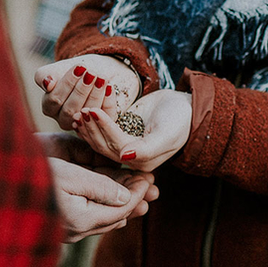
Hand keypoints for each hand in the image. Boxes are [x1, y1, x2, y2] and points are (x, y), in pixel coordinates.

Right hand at [35, 54, 140, 129]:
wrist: (97, 73)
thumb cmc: (74, 72)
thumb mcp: (57, 69)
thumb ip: (45, 75)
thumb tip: (47, 83)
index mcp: (50, 108)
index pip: (55, 99)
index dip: (67, 83)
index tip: (80, 67)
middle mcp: (65, 120)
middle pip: (70, 110)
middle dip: (82, 90)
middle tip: (92, 73)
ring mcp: (84, 124)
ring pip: (88, 115)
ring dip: (96, 95)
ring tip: (102, 77)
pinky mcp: (102, 123)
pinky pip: (106, 117)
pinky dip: (108, 102)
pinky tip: (110, 87)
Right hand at [47, 157, 156, 242]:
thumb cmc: (30, 174)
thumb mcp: (69, 175)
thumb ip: (99, 187)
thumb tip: (126, 196)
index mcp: (80, 219)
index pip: (120, 208)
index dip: (137, 192)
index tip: (149, 177)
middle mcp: (75, 228)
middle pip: (114, 215)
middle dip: (134, 198)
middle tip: (152, 186)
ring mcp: (67, 227)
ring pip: (103, 218)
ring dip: (122, 202)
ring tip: (139, 191)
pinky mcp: (60, 221)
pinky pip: (90, 218)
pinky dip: (105, 205)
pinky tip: (113, 197)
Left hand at [74, 90, 192, 171]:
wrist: (187, 106)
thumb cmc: (180, 120)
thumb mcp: (166, 134)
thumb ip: (147, 148)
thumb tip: (124, 157)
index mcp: (142, 161)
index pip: (116, 145)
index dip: (103, 128)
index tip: (93, 111)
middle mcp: (131, 157)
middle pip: (104, 145)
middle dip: (92, 128)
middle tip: (82, 110)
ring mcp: (126, 144)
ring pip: (101, 139)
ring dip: (90, 126)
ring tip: (81, 110)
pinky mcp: (123, 132)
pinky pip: (105, 129)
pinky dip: (95, 122)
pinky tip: (85, 113)